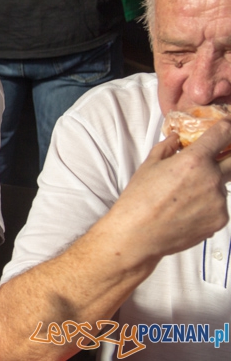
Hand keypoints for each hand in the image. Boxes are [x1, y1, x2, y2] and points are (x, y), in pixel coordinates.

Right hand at [105, 122, 230, 262]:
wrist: (138, 233)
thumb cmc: (139, 199)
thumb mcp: (149, 164)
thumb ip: (168, 147)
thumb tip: (177, 138)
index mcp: (194, 160)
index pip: (223, 134)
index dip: (226, 127)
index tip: (226, 127)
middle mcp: (211, 178)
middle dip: (227, 156)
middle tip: (213, 160)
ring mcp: (219, 201)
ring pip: (223, 186)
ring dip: (211, 185)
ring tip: (185, 196)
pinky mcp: (220, 220)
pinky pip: (219, 206)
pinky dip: (208, 205)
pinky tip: (187, 210)